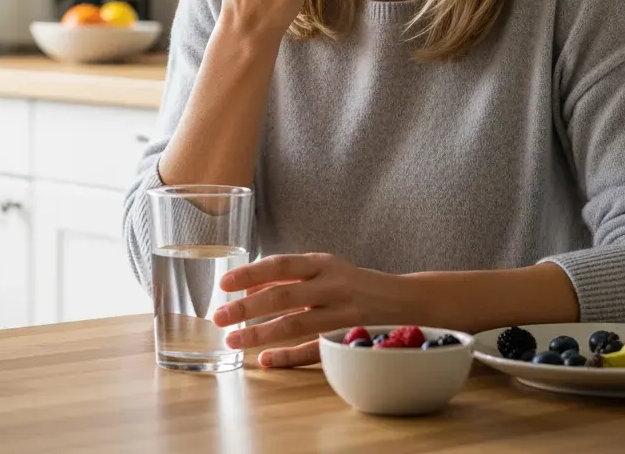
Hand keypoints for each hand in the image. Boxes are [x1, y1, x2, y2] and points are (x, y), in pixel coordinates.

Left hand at [212, 253, 393, 367]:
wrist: (405, 300)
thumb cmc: (353, 283)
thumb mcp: (324, 270)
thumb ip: (289, 277)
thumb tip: (247, 286)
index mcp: (323, 264)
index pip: (282, 265)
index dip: (252, 274)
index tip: (225, 283)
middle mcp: (333, 286)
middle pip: (284, 296)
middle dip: (248, 307)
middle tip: (219, 316)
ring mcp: (342, 314)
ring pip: (296, 325)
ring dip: (261, 334)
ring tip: (233, 341)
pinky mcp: (348, 339)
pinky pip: (315, 351)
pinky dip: (288, 357)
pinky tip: (266, 360)